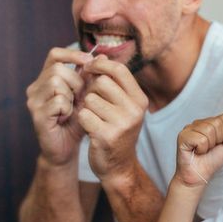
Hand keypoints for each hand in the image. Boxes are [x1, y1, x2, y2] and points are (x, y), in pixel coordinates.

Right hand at [26, 47, 92, 165]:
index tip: (89, 61)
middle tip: (81, 97)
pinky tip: (66, 117)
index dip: (72, 54)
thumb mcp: (86, 96)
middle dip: (76, 81)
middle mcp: (36, 87)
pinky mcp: (36, 114)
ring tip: (72, 108)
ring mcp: (34, 101)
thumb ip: (91, 78)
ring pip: (56, 82)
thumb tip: (102, 56)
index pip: (54, 55)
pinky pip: (57, 101)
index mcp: (46, 79)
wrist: (67, 148)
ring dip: (71, 95)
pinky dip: (67, 108)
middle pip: (58, 69)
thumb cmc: (76, 121)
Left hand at [77, 56, 148, 183]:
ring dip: (86, 106)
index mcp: (140, 99)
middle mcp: (135, 110)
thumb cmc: (116, 130)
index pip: (119, 70)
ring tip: (93, 118)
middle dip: (91, 90)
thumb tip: (99, 55)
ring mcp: (122, 124)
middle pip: (102, 82)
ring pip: (90, 99)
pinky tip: (89, 128)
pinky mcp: (106, 136)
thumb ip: (111, 81)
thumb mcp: (121, 105)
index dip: (100, 65)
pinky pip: (84, 115)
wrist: (118, 166)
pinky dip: (82, 120)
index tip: (89, 68)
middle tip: (92, 102)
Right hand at [175, 114, 222, 188]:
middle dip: (219, 139)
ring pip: (209, 130)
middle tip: (211, 148)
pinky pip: (201, 139)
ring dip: (209, 145)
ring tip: (203, 150)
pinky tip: (196, 152)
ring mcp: (189, 128)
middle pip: (217, 123)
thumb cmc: (211, 161)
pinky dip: (202, 149)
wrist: (199, 176)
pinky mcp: (183, 136)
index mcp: (210, 123)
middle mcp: (199, 123)